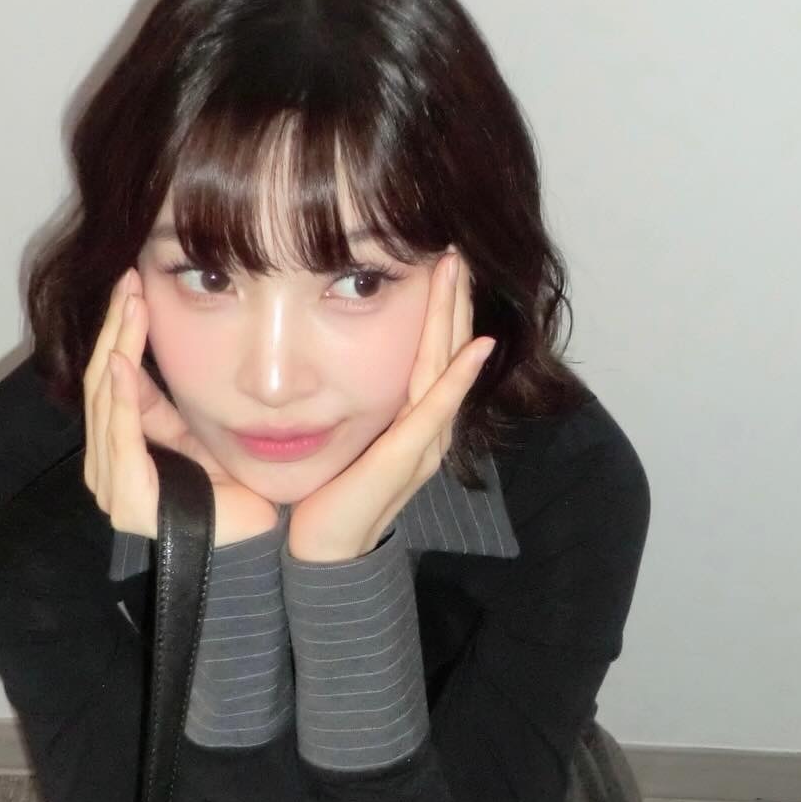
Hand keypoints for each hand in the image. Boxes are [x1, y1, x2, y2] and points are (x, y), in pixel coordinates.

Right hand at [82, 267, 281, 547]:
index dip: (122, 333)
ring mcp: (112, 484)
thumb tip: (143, 353)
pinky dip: (121, 397)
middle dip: (116, 328)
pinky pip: (122, 435)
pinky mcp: (127, 499)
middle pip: (104, 382)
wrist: (258, 544)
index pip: (115, 380)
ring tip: (129, 303)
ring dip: (118, 348)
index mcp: (126, 448)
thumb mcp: (196, 432)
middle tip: (128, 280)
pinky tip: (122, 362)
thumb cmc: (236, 493)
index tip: (132, 286)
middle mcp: (109, 465)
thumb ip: (165, 403)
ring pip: (107, 399)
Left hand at [286, 248, 495, 562]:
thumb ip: (355, 408)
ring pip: (445, 366)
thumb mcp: (347, 438)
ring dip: (453, 316)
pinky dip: (458, 376)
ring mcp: (423, 442)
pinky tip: (474, 345)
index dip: (440, 309)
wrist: (326, 552)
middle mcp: (428, 428)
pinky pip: (437, 408)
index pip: (433, 353)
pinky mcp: (407, 457)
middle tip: (454, 249)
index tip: (438, 263)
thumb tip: (334, 369)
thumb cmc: (330, 498)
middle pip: (446, 350)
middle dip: (451, 299)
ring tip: (456, 271)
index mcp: (413, 420)